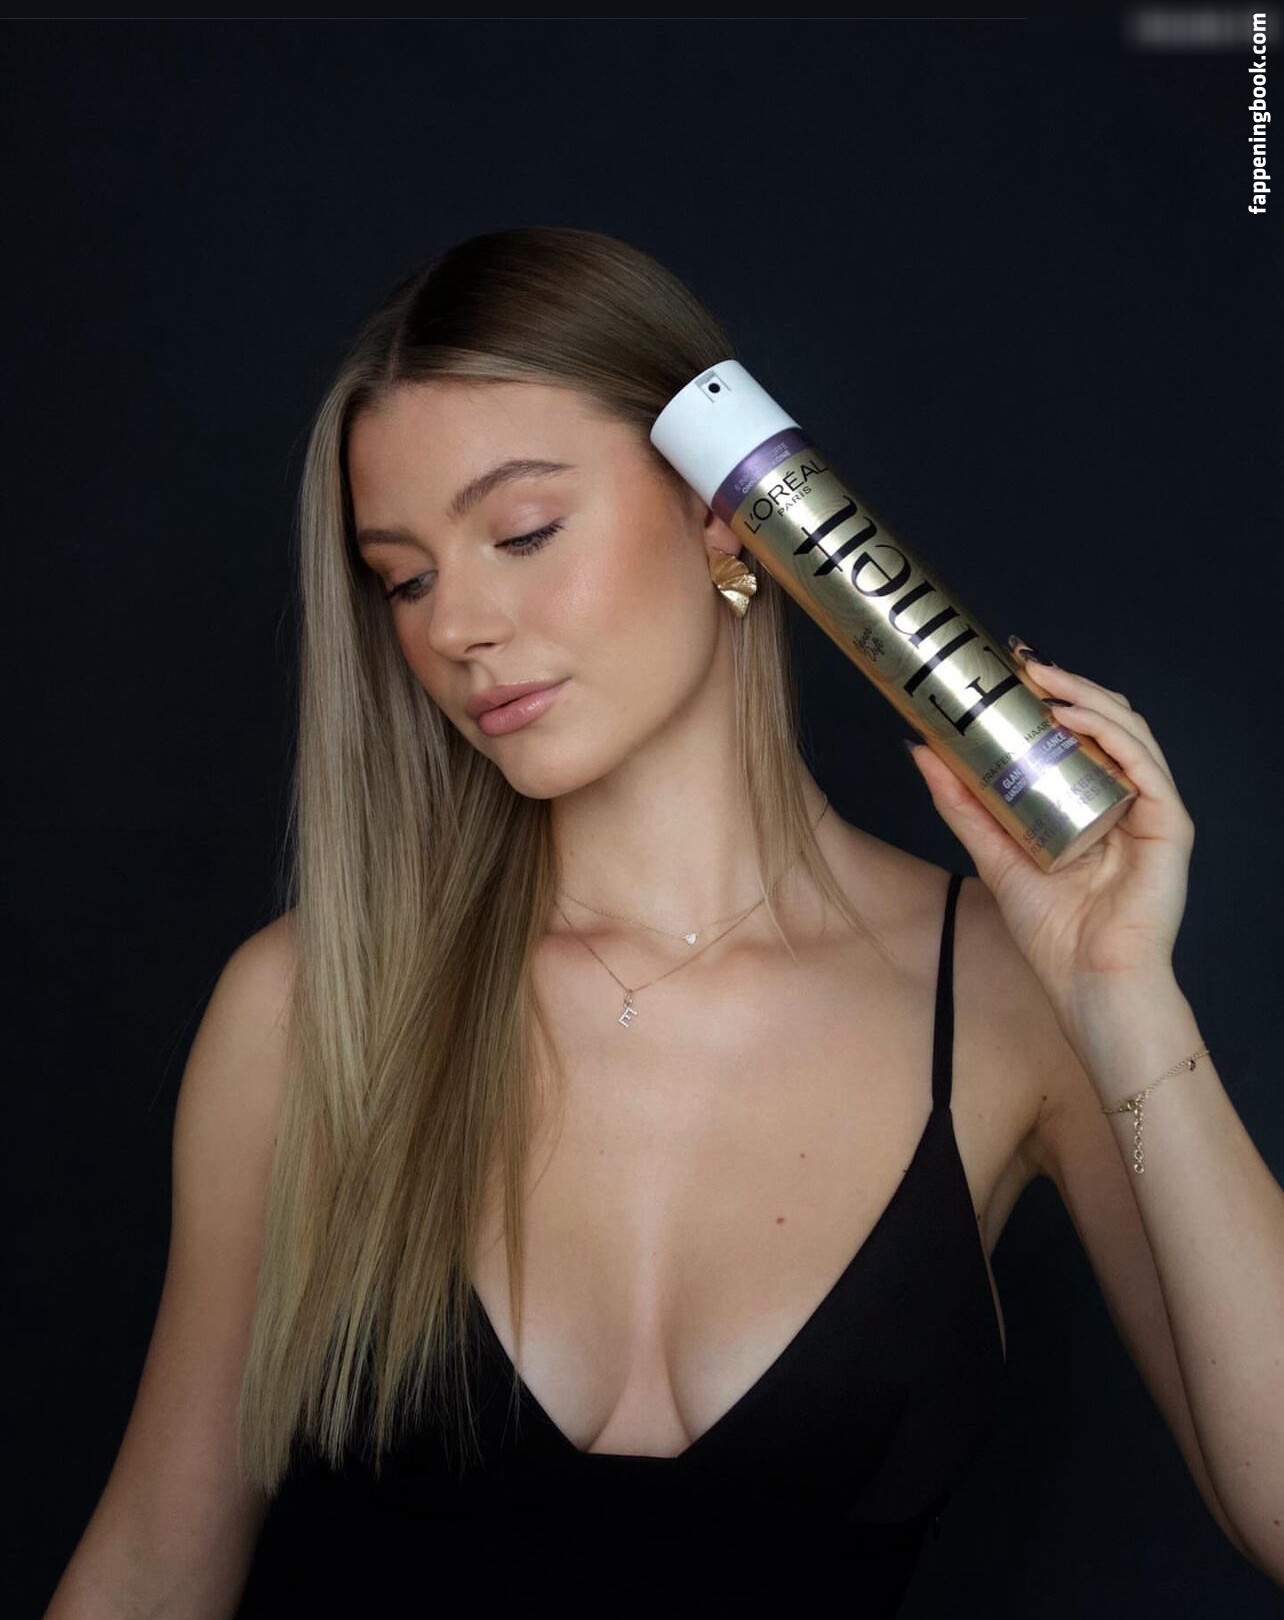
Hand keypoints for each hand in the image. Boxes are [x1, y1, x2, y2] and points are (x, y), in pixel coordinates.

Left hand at [904, 640, 1194, 1009]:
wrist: (1086, 980)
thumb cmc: (1052, 931)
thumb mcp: (992, 853)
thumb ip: (961, 804)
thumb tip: (921, 750)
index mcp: (1092, 803)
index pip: (1079, 733)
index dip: (1051, 696)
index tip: (1009, 670)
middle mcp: (1125, 799)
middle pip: (1105, 723)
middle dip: (1066, 685)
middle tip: (1022, 664)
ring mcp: (1151, 810)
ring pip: (1127, 731)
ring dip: (1086, 696)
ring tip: (1044, 680)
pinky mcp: (1169, 825)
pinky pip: (1145, 766)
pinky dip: (1110, 734)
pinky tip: (1075, 718)